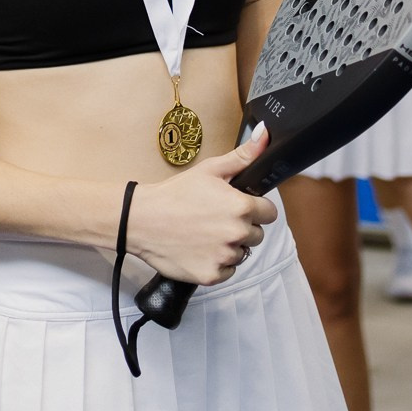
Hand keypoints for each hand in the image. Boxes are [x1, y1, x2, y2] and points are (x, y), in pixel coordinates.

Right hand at [125, 125, 278, 285]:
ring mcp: (224, 257)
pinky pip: (227, 271)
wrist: (141, 220)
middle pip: (256, 234)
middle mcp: (237, 233)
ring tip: (204, 234)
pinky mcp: (212, 275)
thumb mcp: (209, 169)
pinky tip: (199, 249)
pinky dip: (216, 263)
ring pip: (241, 253)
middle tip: (215, 219)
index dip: (255, 209)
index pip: (269, 213)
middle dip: (241, 227)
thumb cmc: (174, 194)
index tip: (238, 207)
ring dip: (228, 246)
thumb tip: (265, 135)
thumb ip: (242, 156)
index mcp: (241, 207)